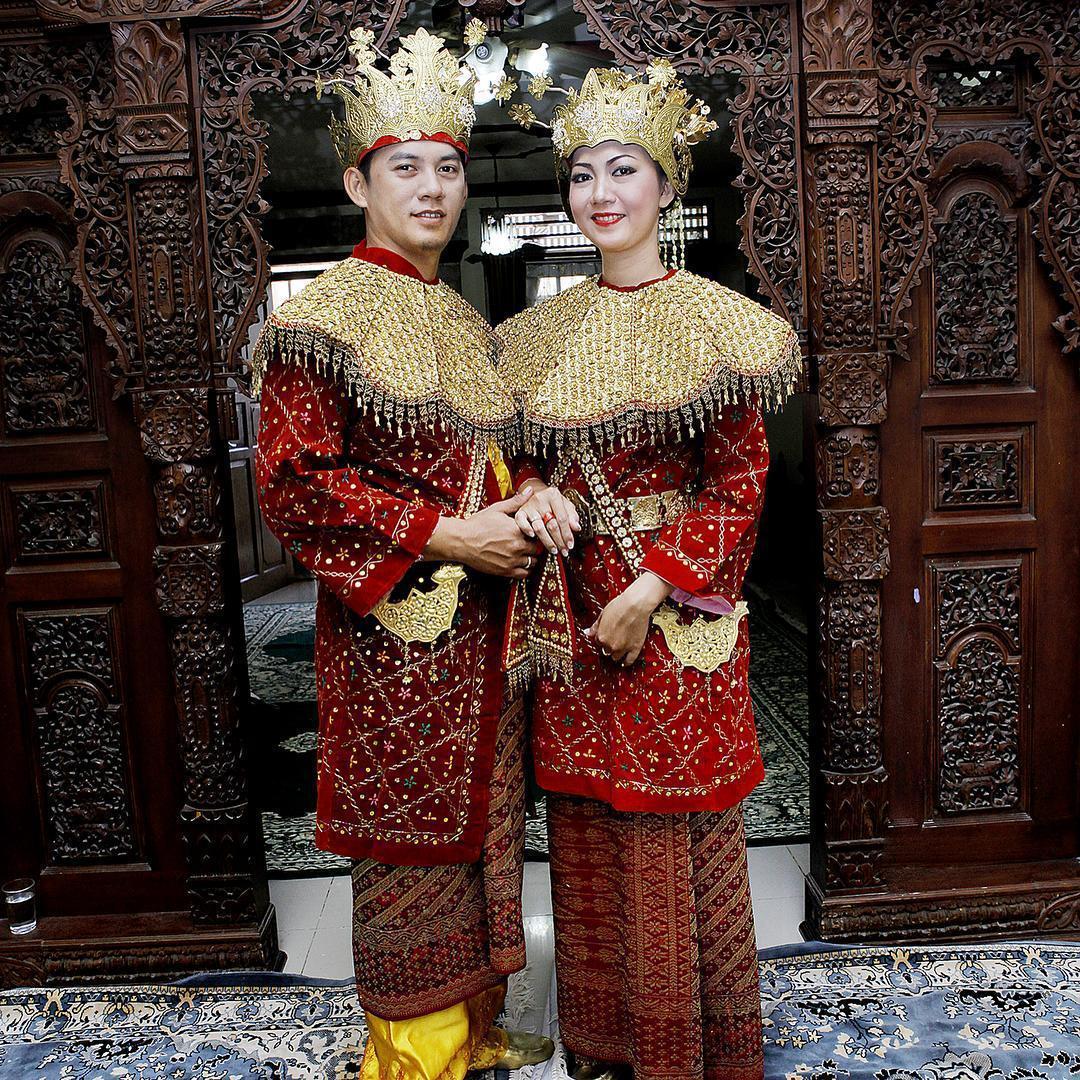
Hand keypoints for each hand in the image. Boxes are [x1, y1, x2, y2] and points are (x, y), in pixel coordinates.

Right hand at [424, 488, 542, 578]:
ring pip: (533, 562)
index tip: (531, 531)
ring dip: (531, 557)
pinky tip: (520, 563)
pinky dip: (525, 570)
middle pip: (537, 548)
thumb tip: (530, 490)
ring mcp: (512, 560)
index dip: (536, 532)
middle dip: (535, 545)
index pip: (538, 533)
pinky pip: (524, 574)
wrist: (461, 541)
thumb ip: (516, 502)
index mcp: (517, 530)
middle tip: (528, 542)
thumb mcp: (497, 509)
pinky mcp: (505, 571)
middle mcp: (517, 546)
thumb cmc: (477, 524)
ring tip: (524, 553)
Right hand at [514, 482, 581, 556]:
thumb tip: (576, 528)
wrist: (536, 493)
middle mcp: (540, 499)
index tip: (570, 545)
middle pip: (551, 525)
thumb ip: (572, 515)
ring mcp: (529, 506)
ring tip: (553, 549)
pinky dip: (527, 530)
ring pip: (539, 527)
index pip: (562, 518)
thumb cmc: (552, 502)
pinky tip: (533, 537)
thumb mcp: (565, 504)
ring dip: (547, 541)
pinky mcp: (519, 512)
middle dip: (559, 541)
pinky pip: (521, 523)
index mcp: (553, 495)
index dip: (567, 534)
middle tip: (564, 550)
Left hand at [585, 572, 672, 665]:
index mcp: (601, 637)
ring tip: (619, 649)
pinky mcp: (635, 648)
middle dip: (608, 646)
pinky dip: (626, 662)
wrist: (635, 604)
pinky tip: (624, 662)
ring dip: (616, 653)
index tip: (606, 636)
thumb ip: (595, 626)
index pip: (598, 642)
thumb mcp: (603, 614)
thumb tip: (587, 633)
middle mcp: (611, 645)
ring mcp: (623, 648)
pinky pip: (629, 660)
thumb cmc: (619, 606)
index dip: (603, 638)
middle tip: (613, 639)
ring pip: (616, 657)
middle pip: (606, 651)